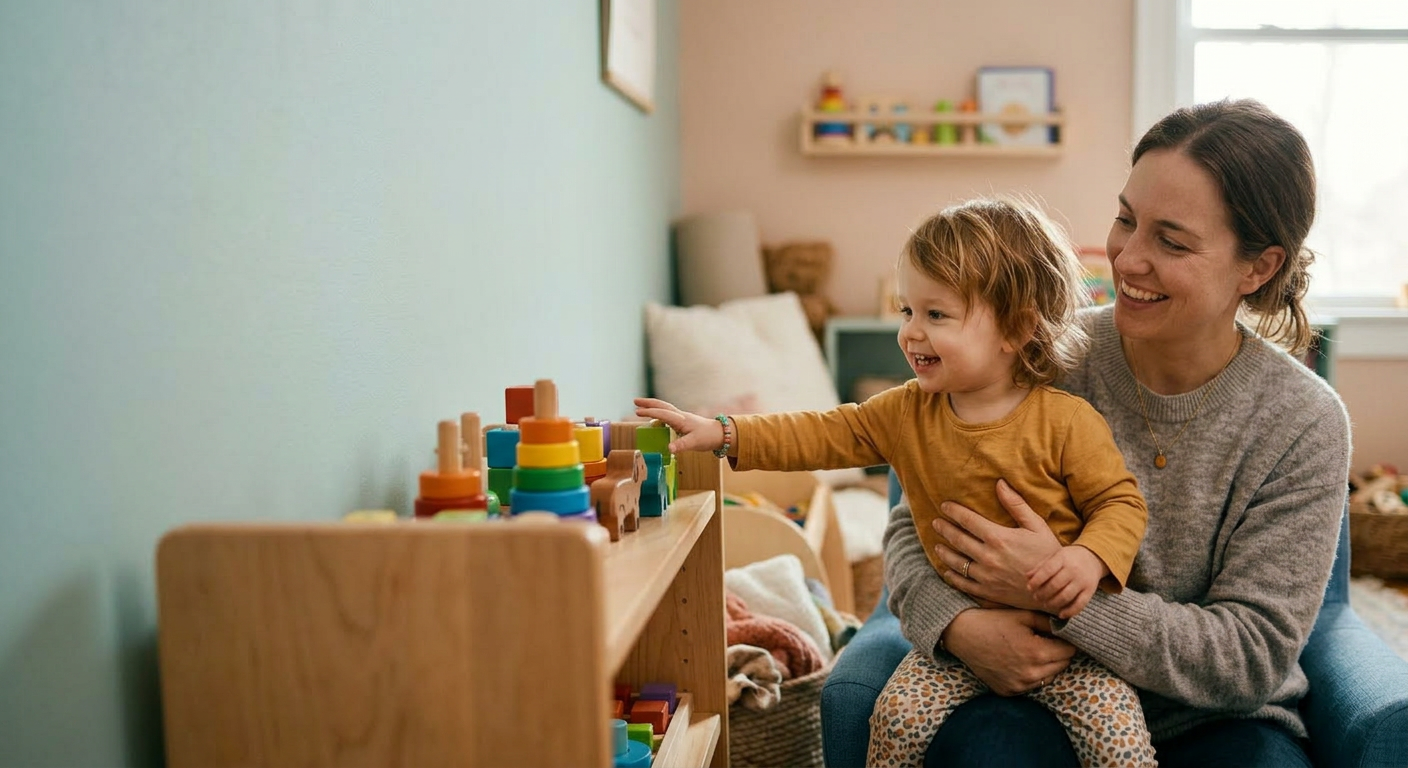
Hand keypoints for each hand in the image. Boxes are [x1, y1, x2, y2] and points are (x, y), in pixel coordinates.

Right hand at [633, 398, 724, 453]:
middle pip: (662, 406)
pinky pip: (667, 415)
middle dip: (648, 403)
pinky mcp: (683, 422)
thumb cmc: (708, 437)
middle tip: (635, 401)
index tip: (637, 412)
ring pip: (664, 409)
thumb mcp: (694, 442)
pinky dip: (658, 414)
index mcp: (681, 419)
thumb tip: (669, 449)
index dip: (649, 412)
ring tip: (641, 408)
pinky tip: (655, 419)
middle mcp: (680, 416)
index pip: (662, 413)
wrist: (720, 434)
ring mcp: (681, 418)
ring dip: (652, 407)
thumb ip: (681, 445)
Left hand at [932, 479, 1062, 610]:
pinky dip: (952, 576)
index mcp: (999, 538)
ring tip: (937, 546)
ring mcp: (986, 576)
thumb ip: (1016, 505)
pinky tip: (947, 571)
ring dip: (944, 553)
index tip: (944, 506)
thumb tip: (999, 483)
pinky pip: (963, 584)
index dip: (953, 511)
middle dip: (944, 529)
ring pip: (956, 562)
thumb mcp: (1037, 526)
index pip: (968, 520)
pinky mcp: (988, 592)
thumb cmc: (1049, 554)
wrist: (1056, 589)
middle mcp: (988, 557)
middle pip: (958, 539)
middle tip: (936, 523)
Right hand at [943, 609, 1074, 695]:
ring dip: (1045, 666)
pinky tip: (1017, 661)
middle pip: (1062, 665)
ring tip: (1029, 650)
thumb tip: (1070, 626)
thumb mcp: (1023, 616)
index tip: (1057, 634)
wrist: (961, 634)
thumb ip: (1050, 622)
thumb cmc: (993, 621)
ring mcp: (1019, 686)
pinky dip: (1030, 675)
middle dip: (1057, 653)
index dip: (1065, 641)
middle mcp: (1030, 674)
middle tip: (1043, 640)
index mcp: (1036, 653)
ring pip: (1048, 677)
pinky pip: (1030, 685)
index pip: (1069, 651)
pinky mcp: (1008, 692)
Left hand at [1026, 546, 1106, 619]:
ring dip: (1053, 603)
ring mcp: (1083, 581)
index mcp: (1063, 558)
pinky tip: (1060, 614)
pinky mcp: (1090, 591)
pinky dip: (1070, 611)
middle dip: (1043, 594)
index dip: (1037, 580)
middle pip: (1055, 585)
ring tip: (1046, 604)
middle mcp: (1074, 570)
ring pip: (1066, 596)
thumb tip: (1027, 577)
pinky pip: (1080, 604)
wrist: (1093, 557)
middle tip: (1036, 597)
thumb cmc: (1068, 558)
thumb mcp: (1055, 557)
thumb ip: (1040, 567)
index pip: (1048, 570)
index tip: (1029, 587)